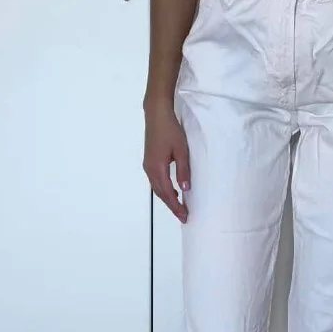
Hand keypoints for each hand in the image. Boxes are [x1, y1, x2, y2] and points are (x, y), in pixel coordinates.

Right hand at [143, 102, 189, 222]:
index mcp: (157, 168)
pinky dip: (164, 189)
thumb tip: (185, 189)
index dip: (176, 206)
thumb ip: (183, 170)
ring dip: (167, 198)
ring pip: (157, 188)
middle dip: (172, 206)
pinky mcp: (149, 161)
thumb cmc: (170, 131)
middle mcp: (150, 170)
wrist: (157, 115)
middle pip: (160, 194)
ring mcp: (147, 166)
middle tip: (183, 216)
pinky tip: (172, 190)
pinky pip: (155, 181)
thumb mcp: (181, 151)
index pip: (167, 193)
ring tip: (179, 207)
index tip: (185, 216)